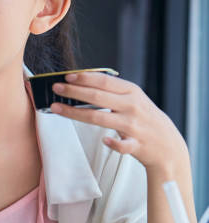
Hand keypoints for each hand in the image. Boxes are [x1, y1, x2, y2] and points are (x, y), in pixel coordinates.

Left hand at [50, 71, 188, 176]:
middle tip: (55, 89)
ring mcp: (133, 126)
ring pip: (100, 118)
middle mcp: (131, 106)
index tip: (66, 77)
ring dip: (76, 113)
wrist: (167, 144)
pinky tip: (104, 141)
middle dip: (73, 92)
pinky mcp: (136, 144)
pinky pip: (122, 145)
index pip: (104, 82)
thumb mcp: (133, 99)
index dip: (84, 78)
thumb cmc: (144, 118)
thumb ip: (112, 92)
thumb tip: (83, 83)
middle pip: (97, 97)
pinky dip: (113, 143)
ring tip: (56, 109)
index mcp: (131, 92)